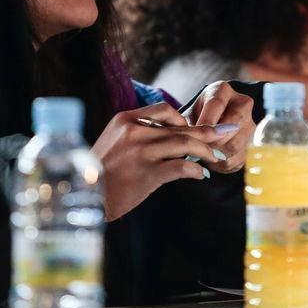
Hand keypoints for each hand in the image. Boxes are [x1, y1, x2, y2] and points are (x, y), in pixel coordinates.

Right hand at [92, 102, 236, 220]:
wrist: (82, 196)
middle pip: (180, 128)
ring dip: (206, 150)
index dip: (185, 119)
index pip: (165, 110)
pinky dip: (195, 171)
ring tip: (217, 157)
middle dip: (207, 133)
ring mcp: (140, 153)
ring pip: (185, 144)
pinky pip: (180, 168)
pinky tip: (201, 175)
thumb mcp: (114, 142)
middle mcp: (134, 132)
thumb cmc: (99, 172)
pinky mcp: (146, 175)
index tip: (195, 129)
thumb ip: (139, 134)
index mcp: (125, 120)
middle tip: (226, 134)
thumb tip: (172, 136)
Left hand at [183, 81, 255, 172]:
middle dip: (212, 142)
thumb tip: (188, 141)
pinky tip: (213, 162)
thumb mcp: (189, 115)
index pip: (217, 105)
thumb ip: (187, 125)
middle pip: (232, 126)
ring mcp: (251, 122)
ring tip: (203, 157)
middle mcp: (242, 103)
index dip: (205, 123)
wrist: (214, 121)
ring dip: (217, 155)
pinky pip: (239, 158)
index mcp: (222, 90)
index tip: (194, 136)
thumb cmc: (198, 116)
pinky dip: (224, 164)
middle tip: (198, 151)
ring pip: (236, 144)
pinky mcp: (253, 142)